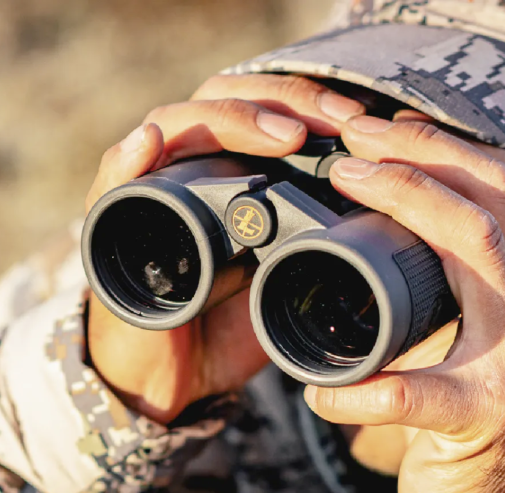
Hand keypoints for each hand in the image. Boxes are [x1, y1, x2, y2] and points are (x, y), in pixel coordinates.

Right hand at [85, 75, 365, 423]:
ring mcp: (148, 190)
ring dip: (228, 121)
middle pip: (226, 100)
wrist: (173, 379)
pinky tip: (148, 142)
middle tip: (334, 121)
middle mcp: (186, 166)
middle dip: (284, 101)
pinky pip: (112, 183)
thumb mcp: (289, 281)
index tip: (363, 119)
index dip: (313, 101)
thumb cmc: (227, 324)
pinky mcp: (113, 227)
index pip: (264, 105)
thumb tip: (392, 225)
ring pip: (177, 125)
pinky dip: (126, 160)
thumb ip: (325, 248)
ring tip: (279, 135)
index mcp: (230, 170)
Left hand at [304, 115, 504, 492]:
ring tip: (342, 190)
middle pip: (498, 198)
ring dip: (404, 206)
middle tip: (351, 140)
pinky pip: (411, 390)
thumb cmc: (489, 435)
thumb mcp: (499, 348)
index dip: (452, 146)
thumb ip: (474, 294)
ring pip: (476, 251)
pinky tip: (316, 391)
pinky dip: (355, 387)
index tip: (387, 130)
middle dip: (421, 154)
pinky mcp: (489, 421)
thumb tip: (396, 239)